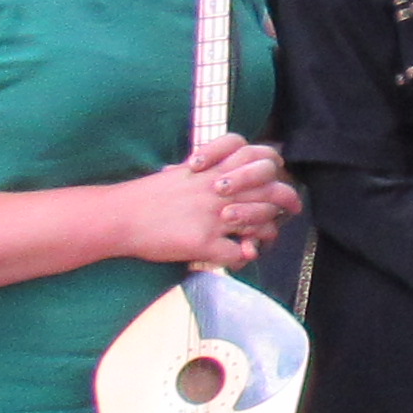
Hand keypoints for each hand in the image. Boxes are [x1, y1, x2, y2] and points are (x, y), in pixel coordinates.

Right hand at [114, 132, 289, 270]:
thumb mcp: (184, 174)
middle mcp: (219, 189)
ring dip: (268, 231)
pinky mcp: (204, 242)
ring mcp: (213, 216)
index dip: (274, 166)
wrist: (119, 216)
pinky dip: (244, 257)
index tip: (278, 176)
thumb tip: (228, 175)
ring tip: (263, 237)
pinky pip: (240, 253)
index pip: (260, 156)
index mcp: (215, 170)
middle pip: (272, 188)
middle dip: (288, 199)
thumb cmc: (148, 196)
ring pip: (263, 221)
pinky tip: (238, 256)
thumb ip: (210, 171)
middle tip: (292, 208)